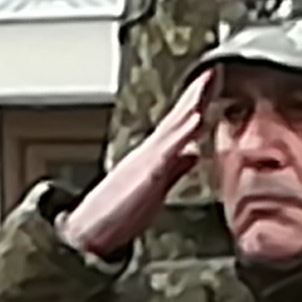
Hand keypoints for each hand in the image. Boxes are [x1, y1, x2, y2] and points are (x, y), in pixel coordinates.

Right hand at [58, 72, 212, 260]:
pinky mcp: (148, 173)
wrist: (88, 231)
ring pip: (173, 125)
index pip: (179, 123)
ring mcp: (148, 159)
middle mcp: (151, 151)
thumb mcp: (157, 186)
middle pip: (177, 116)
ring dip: (191, 103)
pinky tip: (196, 118)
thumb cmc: (119, 215)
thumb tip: (192, 153)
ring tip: (207, 82)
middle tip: (213, 70)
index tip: (211, 81)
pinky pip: (169, 149)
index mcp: (155, 155)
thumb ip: (176, 168)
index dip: (196, 101)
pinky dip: (183, 132)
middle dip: (196, 93)